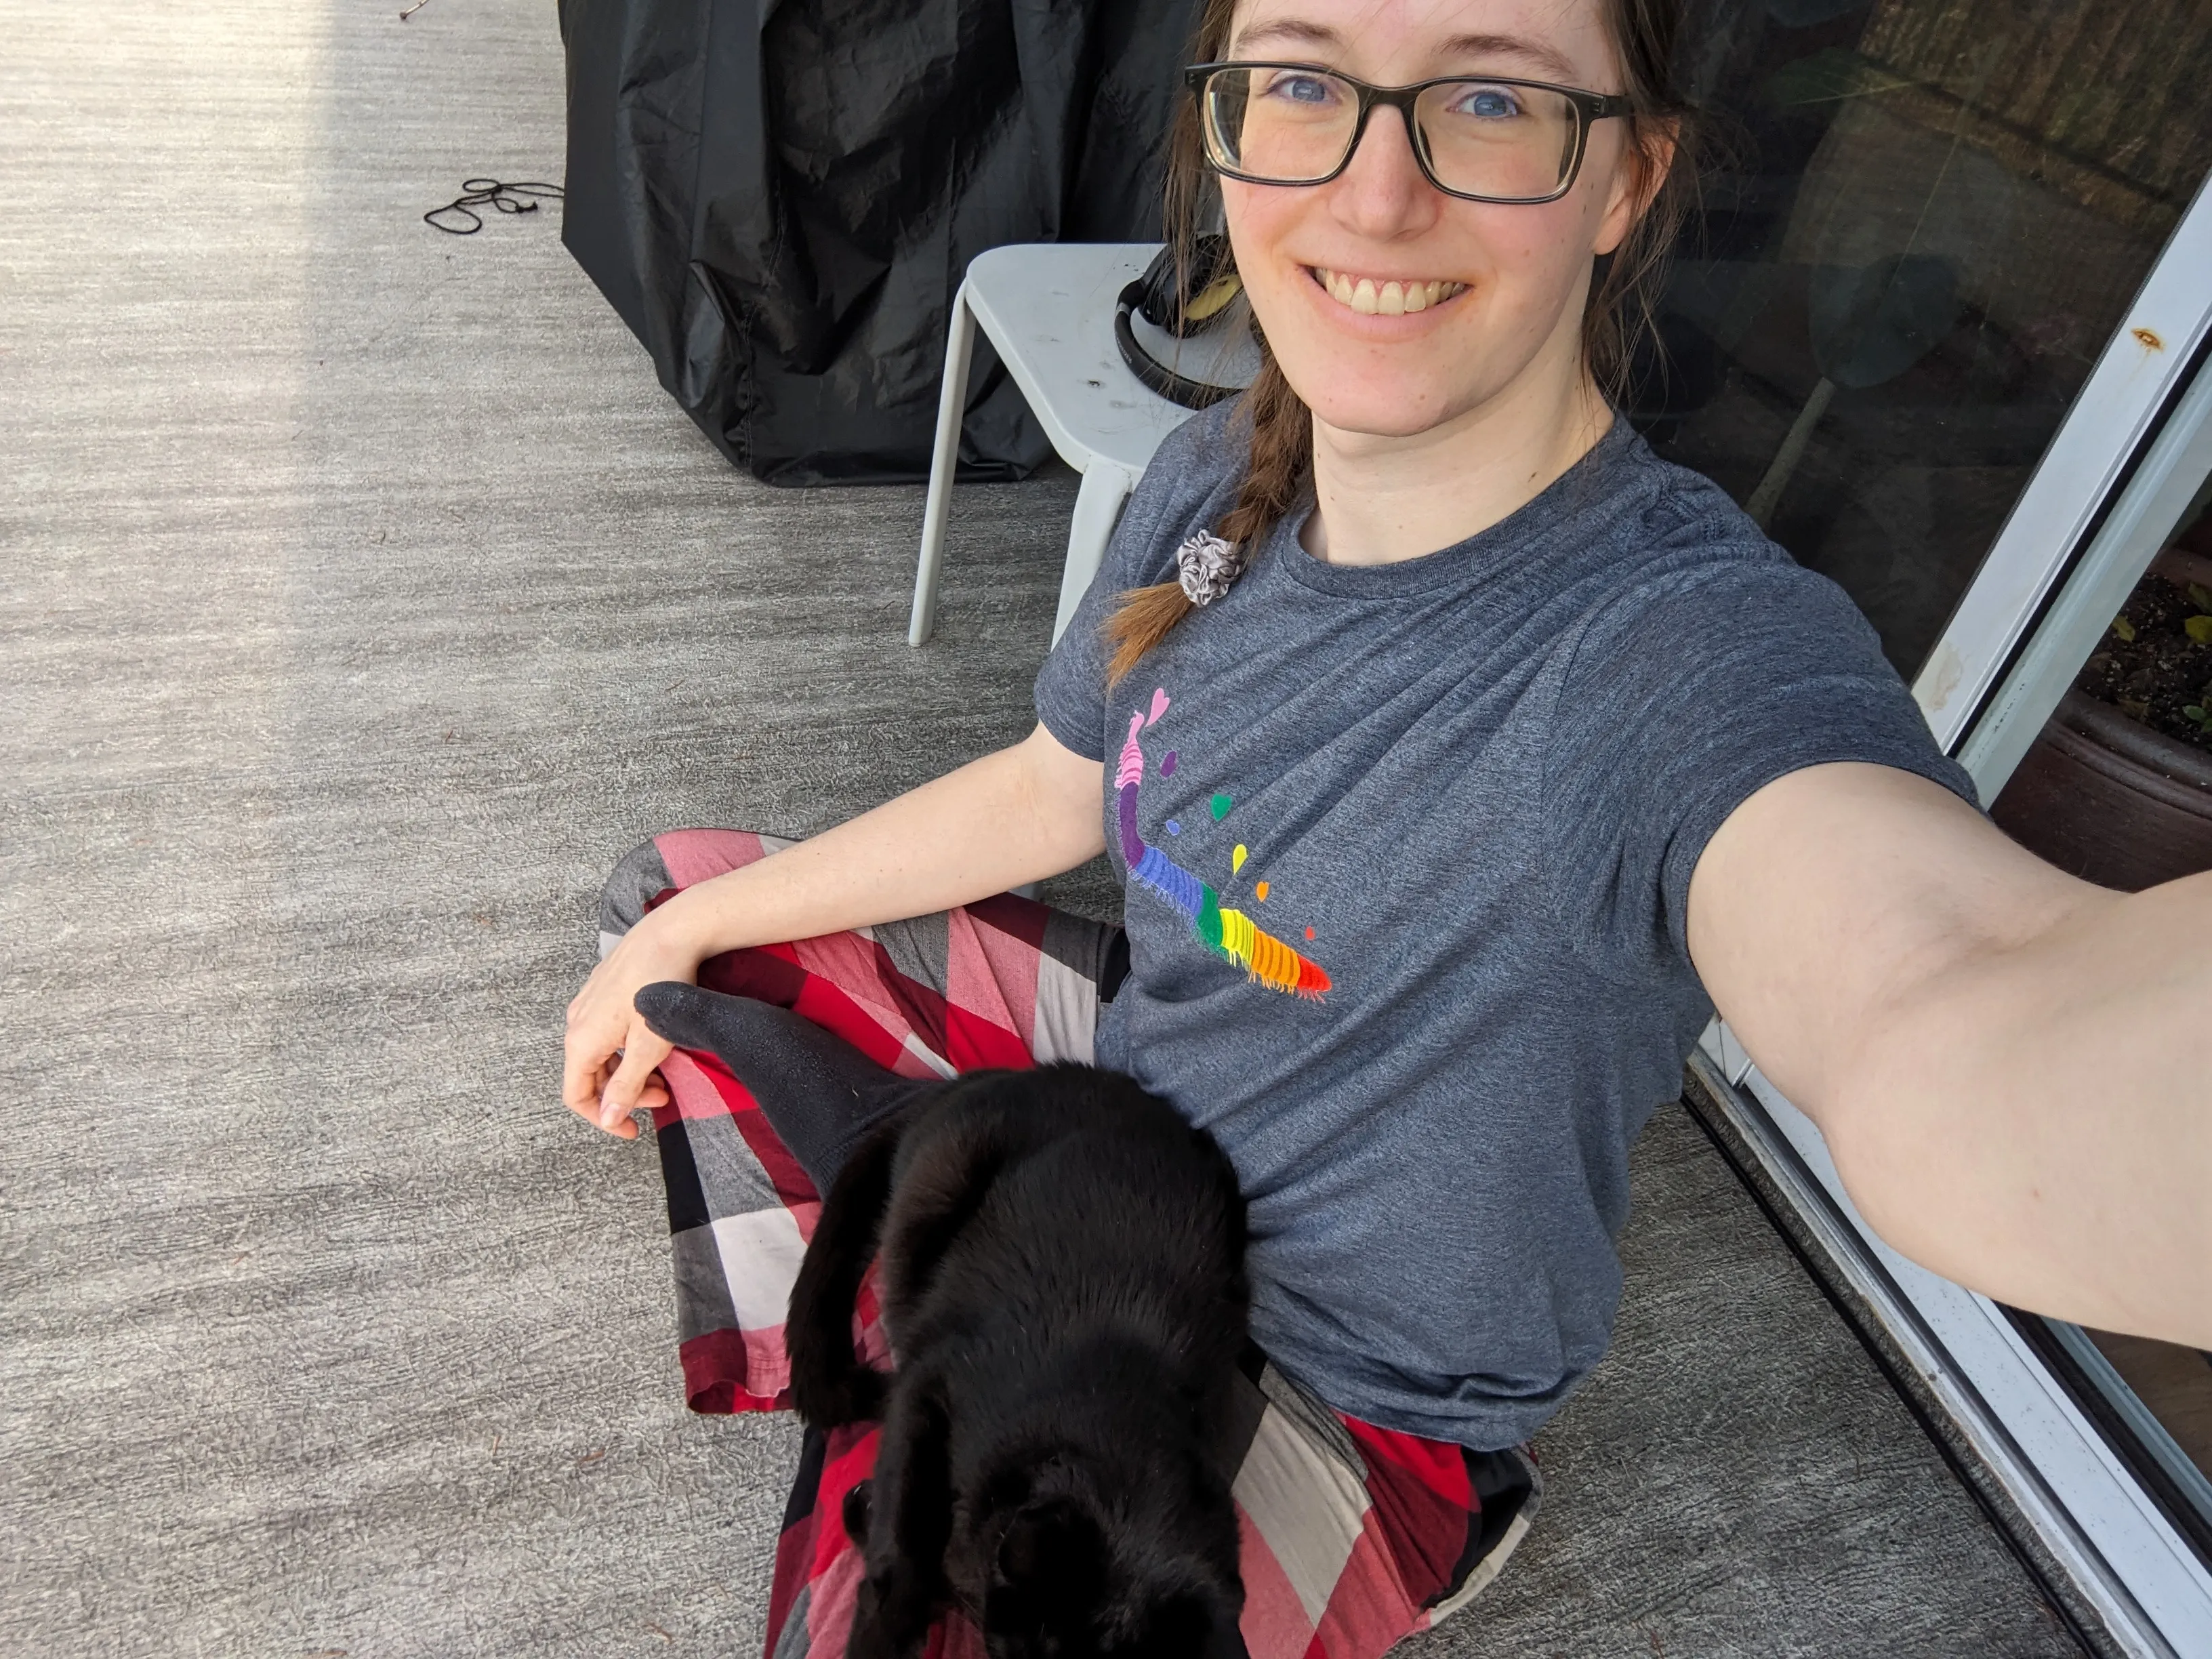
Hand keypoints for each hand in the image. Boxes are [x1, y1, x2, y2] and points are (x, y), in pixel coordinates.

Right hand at [562, 906, 703, 1138]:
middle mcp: (577, 1022)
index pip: (577, 1095)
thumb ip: (626, 1086)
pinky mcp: (604, 990)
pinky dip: (628, 1048)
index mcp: (581, 1040)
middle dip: (624, 1093)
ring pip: (602, 1053)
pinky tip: (655, 1043)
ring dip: (628, 1071)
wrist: (672, 932)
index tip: (633, 1130)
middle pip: (591, 1075)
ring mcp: (588, 1004)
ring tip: (663, 1073)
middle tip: (663, 1096)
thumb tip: (608, 1118)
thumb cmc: (662, 986)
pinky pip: (608, 1032)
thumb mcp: (649, 1046)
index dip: (603, 1119)